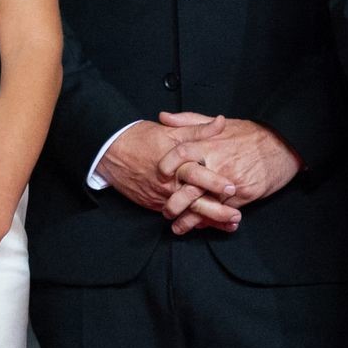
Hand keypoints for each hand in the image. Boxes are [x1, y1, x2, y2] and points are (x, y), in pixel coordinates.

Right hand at [96, 114, 239, 232]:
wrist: (111, 152)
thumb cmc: (141, 138)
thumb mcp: (171, 130)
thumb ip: (198, 129)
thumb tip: (220, 121)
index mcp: (174, 164)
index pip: (197, 175)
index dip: (214, 182)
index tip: (232, 188)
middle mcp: (168, 184)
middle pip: (195, 201)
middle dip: (217, 211)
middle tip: (236, 216)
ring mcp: (160, 196)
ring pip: (187, 213)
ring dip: (208, 221)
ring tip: (228, 225)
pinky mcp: (153, 204)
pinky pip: (175, 215)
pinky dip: (191, 221)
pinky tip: (207, 225)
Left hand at [158, 115, 302, 231]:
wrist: (283, 146)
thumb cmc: (250, 134)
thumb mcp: (219, 124)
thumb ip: (189, 121)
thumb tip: (163, 117)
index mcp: (209, 143)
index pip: (180, 153)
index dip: (167, 164)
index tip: (159, 174)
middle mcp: (218, 163)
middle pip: (189, 186)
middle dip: (174, 203)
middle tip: (164, 211)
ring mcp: (231, 181)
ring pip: (205, 205)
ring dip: (190, 219)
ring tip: (177, 227)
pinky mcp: (245, 195)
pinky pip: (223, 212)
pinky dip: (211, 221)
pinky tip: (201, 227)